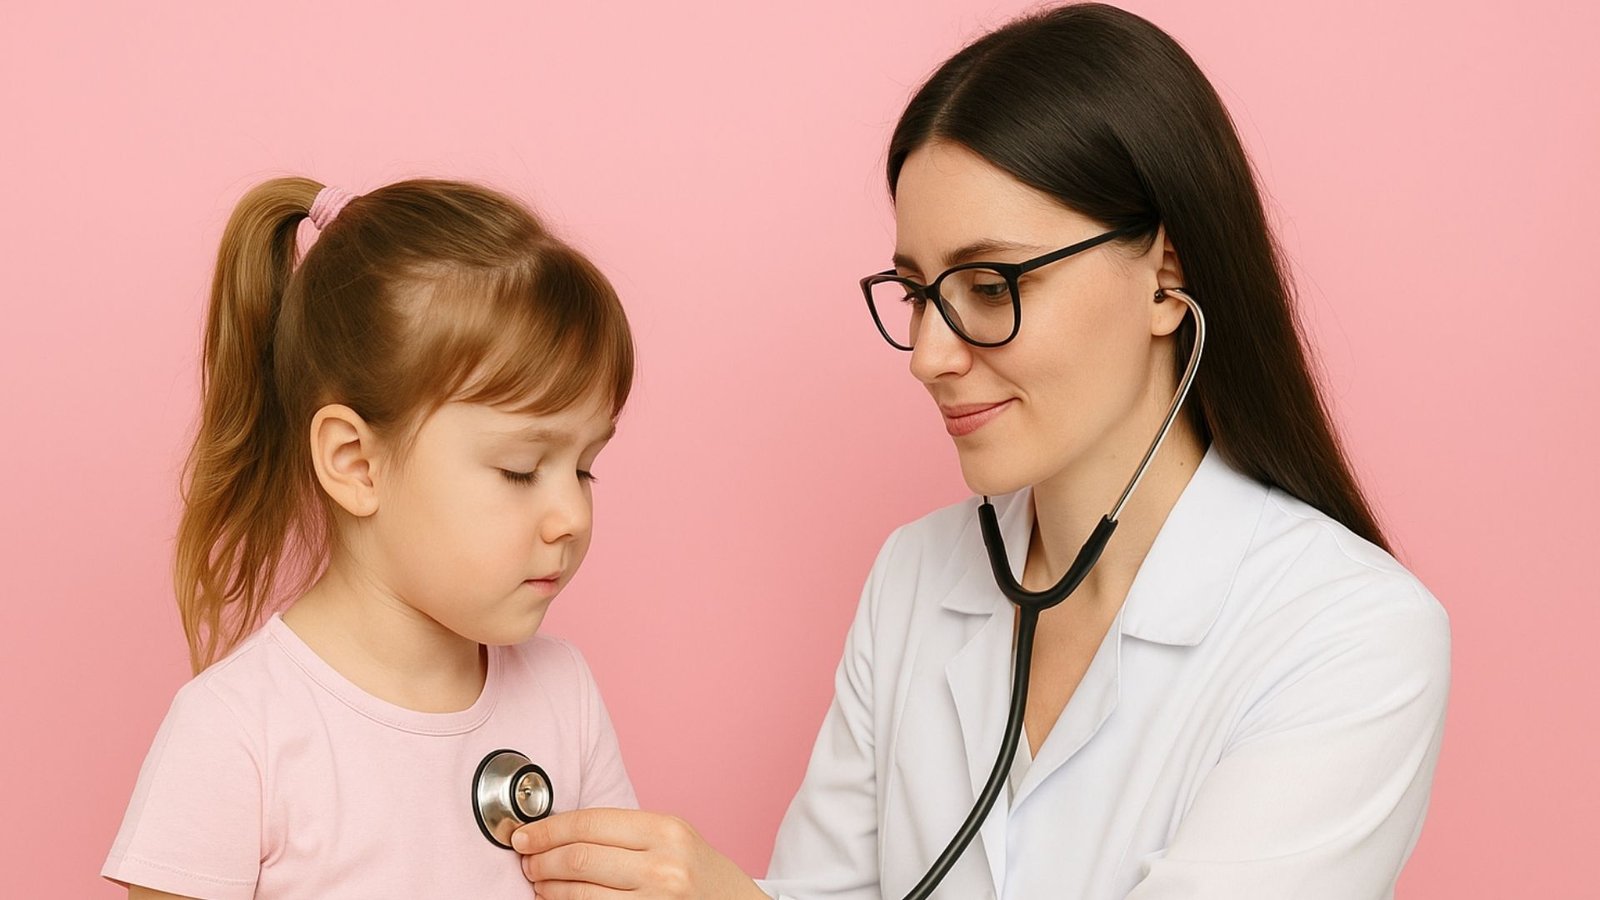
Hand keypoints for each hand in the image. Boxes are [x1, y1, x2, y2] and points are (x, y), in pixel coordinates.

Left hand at [513, 808, 767, 899]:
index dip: (548, 829)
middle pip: (579, 859)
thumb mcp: (675, 839)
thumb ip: (627, 832)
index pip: (590, 823)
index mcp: (667, 831)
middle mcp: (663, 866)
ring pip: (579, 894)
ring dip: (548, 889)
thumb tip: (562, 831)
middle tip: (526, 860)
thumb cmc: (704, 876)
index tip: (525, 835)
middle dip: (541, 859)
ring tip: (539, 882)